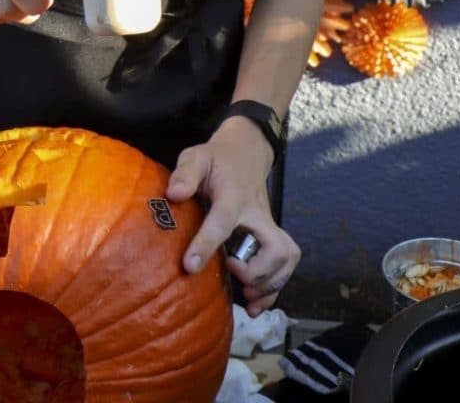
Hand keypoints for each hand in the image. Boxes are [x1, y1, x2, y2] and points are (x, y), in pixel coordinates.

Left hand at [165, 117, 300, 315]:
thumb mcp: (197, 157)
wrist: (245, 154)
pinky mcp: (272, 238)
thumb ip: (185, 173)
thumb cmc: (216, 160)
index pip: (223, 221)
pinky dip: (273, 290)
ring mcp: (268, 228)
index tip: (189, 266)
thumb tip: (174, 194)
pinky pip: (284, 267)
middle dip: (257, 271)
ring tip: (245, 295)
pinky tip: (254, 305)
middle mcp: (257, 215)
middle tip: (232, 272)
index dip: (207, 244)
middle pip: (274, 247)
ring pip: (285, 259)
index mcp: (234, 196)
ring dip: (268, 284)